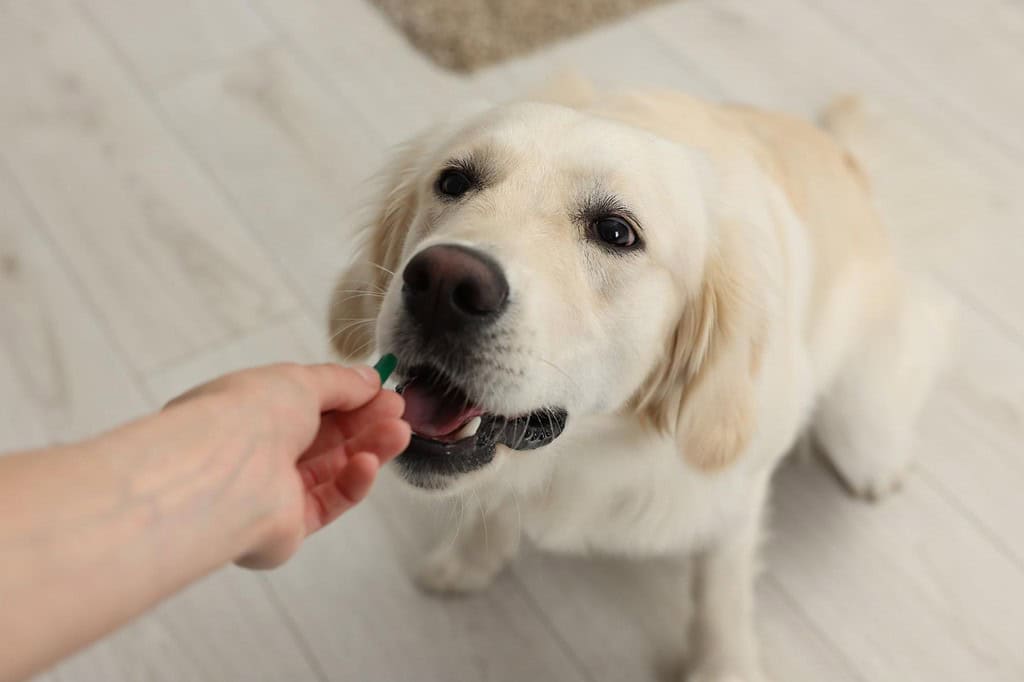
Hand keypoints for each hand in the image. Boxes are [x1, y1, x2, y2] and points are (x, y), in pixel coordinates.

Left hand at [166, 362, 410, 568]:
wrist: (223, 473)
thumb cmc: (247, 415)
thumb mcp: (300, 380)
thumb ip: (340, 382)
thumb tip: (370, 379)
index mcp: (249, 411)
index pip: (306, 404)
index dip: (347, 397)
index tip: (382, 390)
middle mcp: (257, 451)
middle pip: (324, 438)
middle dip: (366, 422)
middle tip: (399, 411)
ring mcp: (272, 491)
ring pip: (333, 469)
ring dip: (368, 449)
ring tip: (399, 434)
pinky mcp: (287, 527)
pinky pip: (329, 502)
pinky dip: (352, 482)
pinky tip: (368, 465)